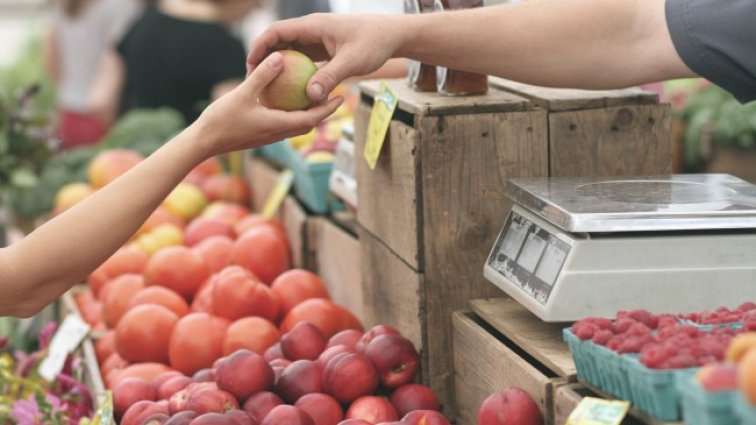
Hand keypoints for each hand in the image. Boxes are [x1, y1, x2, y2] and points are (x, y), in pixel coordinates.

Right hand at [195, 51, 343, 157]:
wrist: (203, 142)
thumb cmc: (221, 120)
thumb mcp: (242, 93)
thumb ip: (262, 76)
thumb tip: (280, 57)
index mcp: (278, 126)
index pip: (311, 119)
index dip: (328, 109)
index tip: (341, 97)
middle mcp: (277, 134)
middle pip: (308, 124)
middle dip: (323, 112)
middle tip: (335, 96)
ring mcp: (268, 136)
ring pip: (296, 126)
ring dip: (309, 114)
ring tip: (315, 98)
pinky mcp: (260, 135)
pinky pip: (283, 125)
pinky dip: (292, 115)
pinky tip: (287, 101)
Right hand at [247, 14, 401, 102]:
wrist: (391, 36)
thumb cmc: (374, 43)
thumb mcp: (352, 61)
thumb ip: (330, 77)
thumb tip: (310, 97)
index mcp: (313, 26)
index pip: (277, 31)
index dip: (260, 46)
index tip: (250, 64)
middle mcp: (311, 31)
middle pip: (278, 42)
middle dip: (263, 58)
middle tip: (252, 80)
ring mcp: (316, 40)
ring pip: (289, 52)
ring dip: (277, 67)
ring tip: (266, 88)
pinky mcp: (322, 50)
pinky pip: (302, 61)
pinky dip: (293, 73)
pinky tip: (289, 92)